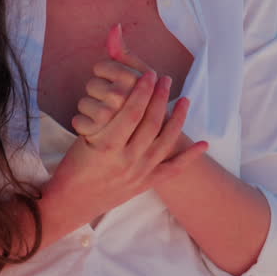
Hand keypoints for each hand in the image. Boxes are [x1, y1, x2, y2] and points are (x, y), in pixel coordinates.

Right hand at [44, 65, 207, 224]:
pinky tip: (203, 144)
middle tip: (166, 79)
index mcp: (108, 146)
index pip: (132, 112)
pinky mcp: (146, 184)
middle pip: (151, 123)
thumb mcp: (83, 137)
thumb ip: (102, 116)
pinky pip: (173, 170)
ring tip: (185, 100)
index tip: (149, 73)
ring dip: (178, 119)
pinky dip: (190, 157)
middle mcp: (127, 160)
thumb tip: (120, 88)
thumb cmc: (74, 165)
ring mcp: (140, 173)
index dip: (142, 90)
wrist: (73, 202)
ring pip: (165, 142)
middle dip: (161, 98)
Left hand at [71, 24, 155, 141]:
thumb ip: (123, 52)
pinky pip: (77, 122)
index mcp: (135, 82)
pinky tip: (99, 129)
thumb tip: (114, 27)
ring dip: (92, 110)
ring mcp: (112, 120)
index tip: (120, 84)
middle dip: (99, 93)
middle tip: (116, 104)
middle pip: (91, 85)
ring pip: (83, 104)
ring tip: (109, 118)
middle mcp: (124, 100)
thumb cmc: (142, 102)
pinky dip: (84, 125)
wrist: (150, 144)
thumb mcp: (139, 75)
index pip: (100, 67)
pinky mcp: (100, 141)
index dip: (106, 75)